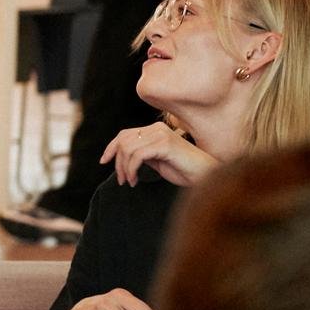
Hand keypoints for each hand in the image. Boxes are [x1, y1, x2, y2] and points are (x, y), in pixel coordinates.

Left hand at [100, 122, 218, 187]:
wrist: (205, 175)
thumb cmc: (183, 170)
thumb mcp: (157, 161)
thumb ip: (141, 155)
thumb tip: (122, 157)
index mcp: (155, 129)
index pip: (124, 134)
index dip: (111, 147)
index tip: (103, 161)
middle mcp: (157, 128)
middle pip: (123, 141)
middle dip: (117, 162)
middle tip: (121, 180)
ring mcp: (161, 134)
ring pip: (128, 149)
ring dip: (124, 168)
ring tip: (129, 182)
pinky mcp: (165, 144)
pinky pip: (137, 155)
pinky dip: (131, 169)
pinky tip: (135, 180)